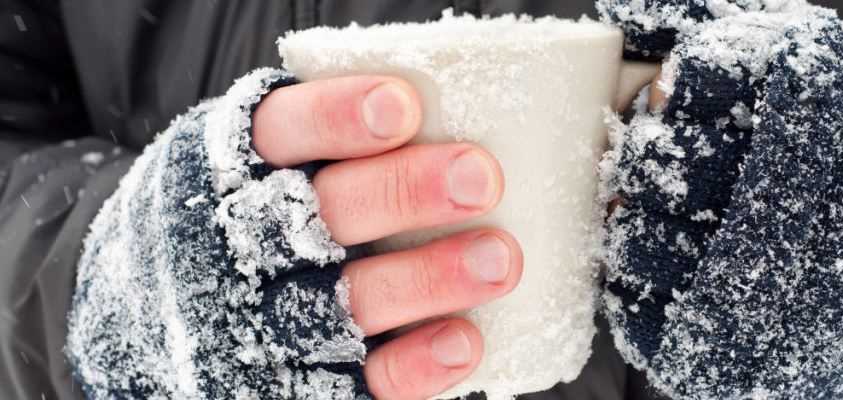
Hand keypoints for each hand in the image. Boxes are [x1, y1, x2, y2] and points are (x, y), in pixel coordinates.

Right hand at [253, 75, 522, 399]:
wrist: (169, 325)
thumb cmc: (251, 218)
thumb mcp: (259, 162)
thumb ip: (330, 142)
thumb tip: (441, 108)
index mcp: (235, 171)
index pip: (280, 133)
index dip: (336, 119)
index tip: (403, 107)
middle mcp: (245, 244)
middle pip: (324, 214)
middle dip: (404, 192)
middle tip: (480, 178)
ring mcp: (270, 319)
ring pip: (349, 299)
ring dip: (428, 278)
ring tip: (499, 259)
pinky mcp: (303, 379)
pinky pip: (361, 378)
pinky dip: (414, 362)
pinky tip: (465, 340)